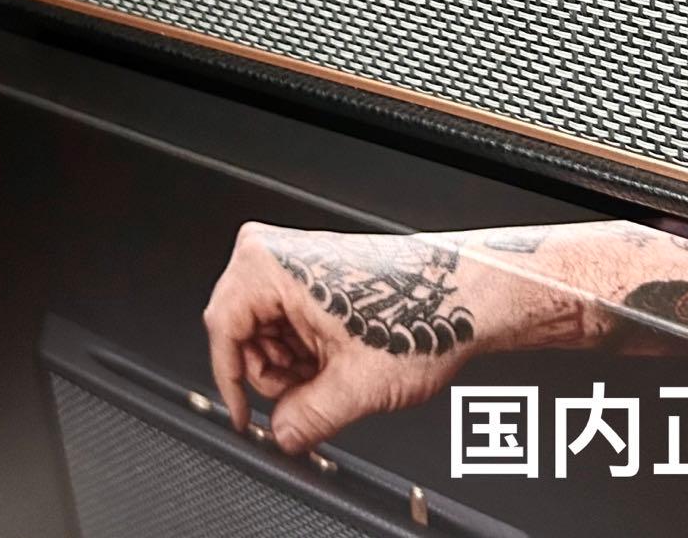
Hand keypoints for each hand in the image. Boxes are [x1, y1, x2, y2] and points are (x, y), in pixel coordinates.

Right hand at [203, 224, 497, 453]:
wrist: (465, 291)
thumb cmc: (422, 311)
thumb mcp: (355, 385)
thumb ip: (304, 420)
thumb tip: (281, 434)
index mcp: (272, 264)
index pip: (222, 330)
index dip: (232, 383)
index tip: (244, 415)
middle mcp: (281, 253)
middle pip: (242, 330)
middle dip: (273, 372)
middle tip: (307, 394)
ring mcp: (300, 259)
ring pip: (267, 328)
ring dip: (293, 363)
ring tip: (335, 374)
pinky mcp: (317, 270)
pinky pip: (290, 319)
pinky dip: (307, 347)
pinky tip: (339, 357)